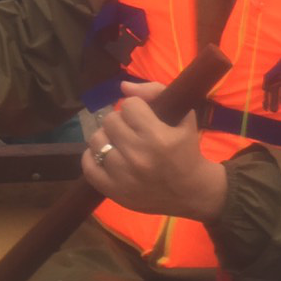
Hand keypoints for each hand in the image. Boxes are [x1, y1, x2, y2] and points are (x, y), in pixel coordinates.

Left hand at [81, 80, 226, 221]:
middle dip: (121, 121)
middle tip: (131, 130)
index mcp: (157, 137)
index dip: (135, 108)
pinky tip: (106, 156)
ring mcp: (123, 176)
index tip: (142, 116)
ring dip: (107, 138)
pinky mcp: (113, 191)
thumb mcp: (183, 117)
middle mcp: (138, 156)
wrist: (192, 193)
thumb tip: (123, 87)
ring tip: (119, 143)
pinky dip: (93, 157)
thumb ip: (155, 92)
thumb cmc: (187, 151)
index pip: (128, 105)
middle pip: (110, 121)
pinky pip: (88, 166)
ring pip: (97, 140)